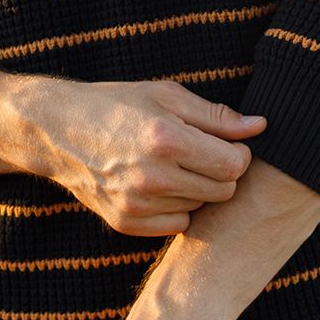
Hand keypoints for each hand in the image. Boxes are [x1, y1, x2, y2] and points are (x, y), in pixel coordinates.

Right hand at [33, 78, 266, 235]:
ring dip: (198, 189)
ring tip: (176, 165)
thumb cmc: (117, 104)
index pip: (234, 165)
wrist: (58, 130)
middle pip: (223, 192)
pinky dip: (177, 206)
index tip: (226, 143)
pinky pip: (177, 224)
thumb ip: (216, 116)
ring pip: (202, 208)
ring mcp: (137, 205)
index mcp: (166, 139)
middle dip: (222, 173)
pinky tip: (159, 184)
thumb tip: (260, 126)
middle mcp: (152, 177)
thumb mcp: (166, 95)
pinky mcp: (126, 223)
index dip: (239, 154)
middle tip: (202, 154)